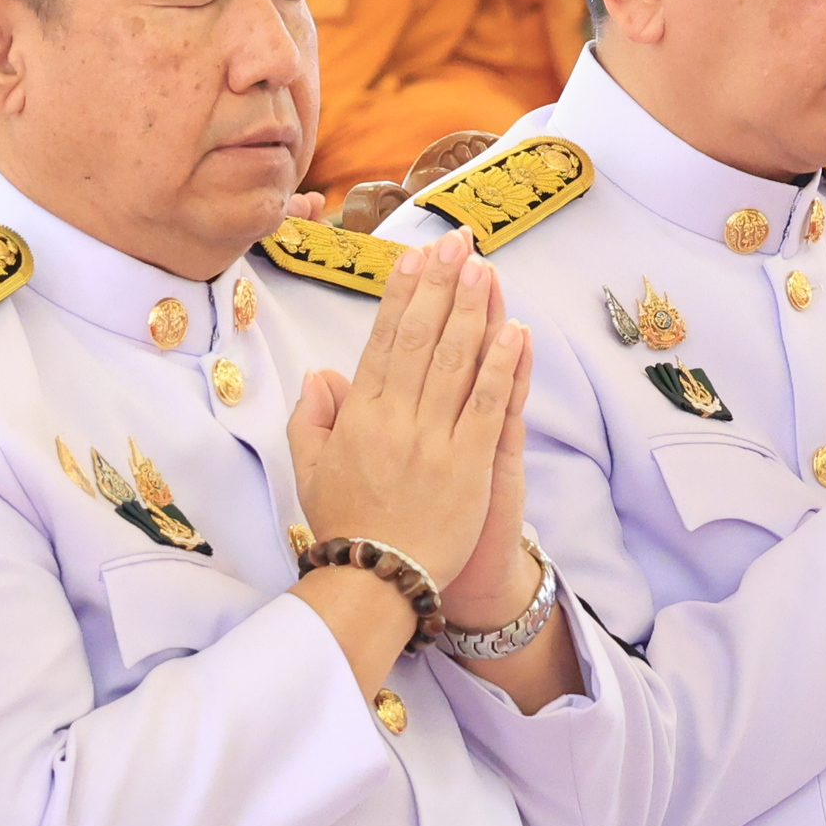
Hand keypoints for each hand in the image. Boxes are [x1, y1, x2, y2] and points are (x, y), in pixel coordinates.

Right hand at [286, 239, 530, 599]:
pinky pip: (489, 405)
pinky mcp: (469, 465)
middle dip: (441, 285)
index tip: (414, 258)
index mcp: (359, 416)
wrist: (377, 581)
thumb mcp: (310, 470)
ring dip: (473, 310)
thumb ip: (313, 418)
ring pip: (456, 362)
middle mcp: (396, 419)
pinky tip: (515, 332)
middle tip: (456, 244)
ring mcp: (434, 440)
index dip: (401, 295)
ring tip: (484, 268)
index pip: (383, 341)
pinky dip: (502, 366)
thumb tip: (320, 373)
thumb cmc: (346, 526)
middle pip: (422, 338)